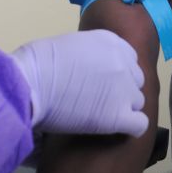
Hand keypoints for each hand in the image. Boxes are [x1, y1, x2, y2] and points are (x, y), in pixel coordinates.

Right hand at [12, 30, 147, 136]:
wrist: (31, 82)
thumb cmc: (39, 63)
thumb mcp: (71, 45)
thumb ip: (89, 55)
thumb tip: (89, 68)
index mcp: (112, 43)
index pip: (130, 60)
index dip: (117, 74)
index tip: (102, 83)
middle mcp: (124, 63)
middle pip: (136, 81)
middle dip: (122, 90)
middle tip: (99, 100)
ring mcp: (124, 90)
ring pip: (137, 103)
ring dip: (123, 109)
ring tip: (100, 116)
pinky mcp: (119, 115)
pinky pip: (139, 125)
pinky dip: (130, 128)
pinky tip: (113, 129)